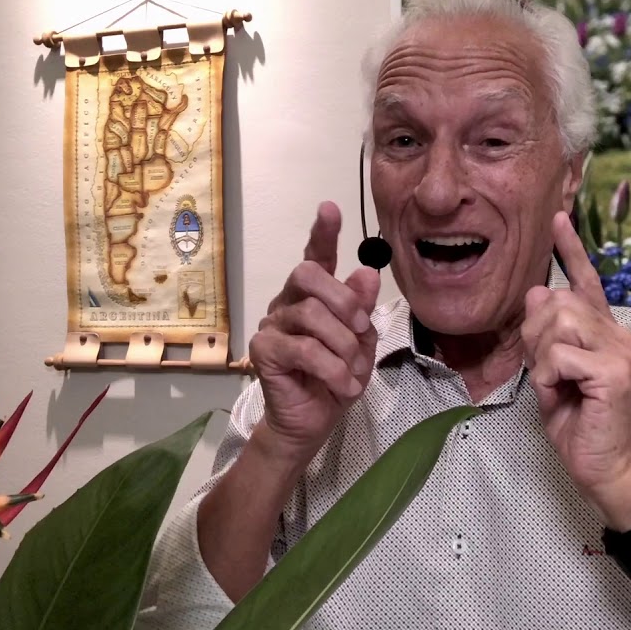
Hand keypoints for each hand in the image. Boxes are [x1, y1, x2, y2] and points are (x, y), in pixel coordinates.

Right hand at [249, 201, 380, 460]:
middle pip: (308, 274)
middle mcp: (289, 302)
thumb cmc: (336, 377)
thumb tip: (366, 272)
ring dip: (343, 345)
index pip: (317, 255)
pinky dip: (332, 369)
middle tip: (363, 329)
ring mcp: (273, 324)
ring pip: (311, 316)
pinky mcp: (264, 350)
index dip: (323, 232)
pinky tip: (344, 385)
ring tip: (353, 371)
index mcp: (314, 295)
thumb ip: (363, 309)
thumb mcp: (361, 343)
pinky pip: (304, 350)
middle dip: (343, 299)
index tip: (330, 208)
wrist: (313, 421)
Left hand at [523, 212, 630, 526]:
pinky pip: (559, 355)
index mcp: (602, 329)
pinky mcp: (613, 370)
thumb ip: (544, 332)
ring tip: (555, 383)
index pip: (585, 281)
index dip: (570, 249)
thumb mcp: (548, 369)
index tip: (557, 218)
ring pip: (557, 323)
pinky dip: (547, 376)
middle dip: (535, 334)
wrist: (599, 463)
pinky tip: (561, 394)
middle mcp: (616, 332)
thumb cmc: (575, 419)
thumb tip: (540, 290)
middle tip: (544, 370)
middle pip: (558, 301)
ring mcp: (618, 349)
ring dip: (541, 357)